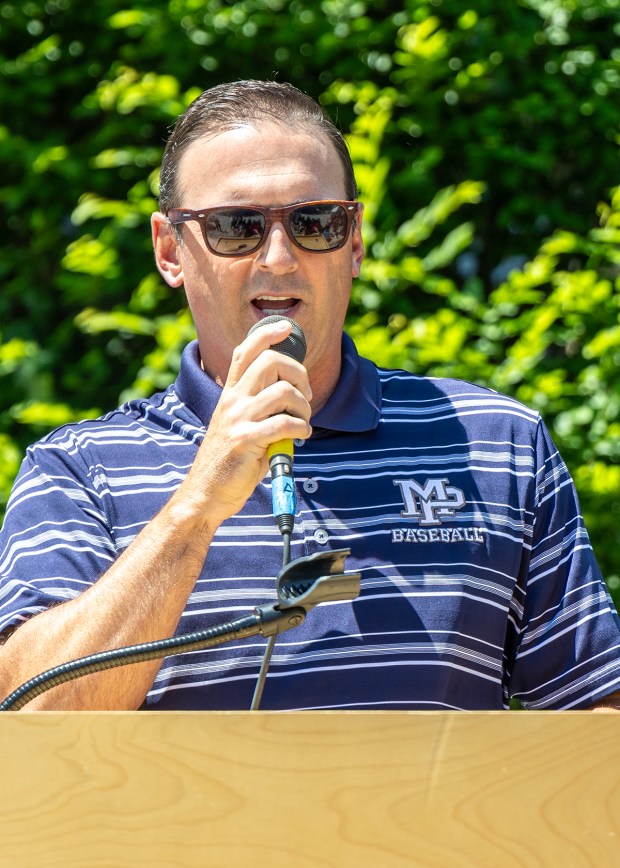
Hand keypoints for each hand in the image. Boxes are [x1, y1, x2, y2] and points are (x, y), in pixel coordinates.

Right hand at [183, 319, 312, 527]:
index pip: (245, 351)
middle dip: (298, 374)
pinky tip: (301, 437)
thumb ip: (260, 406)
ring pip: (282, 392)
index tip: (286, 328)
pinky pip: (284, 424)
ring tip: (303, 422)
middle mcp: (232, 400)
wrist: (207, 493)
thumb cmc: (232, 460)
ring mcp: (237, 419)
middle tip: (305, 396)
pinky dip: (301, 428)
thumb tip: (294, 393)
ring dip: (303, 406)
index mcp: (230, 394)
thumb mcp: (241, 425)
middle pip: (270, 362)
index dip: (266, 334)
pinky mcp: (245, 440)